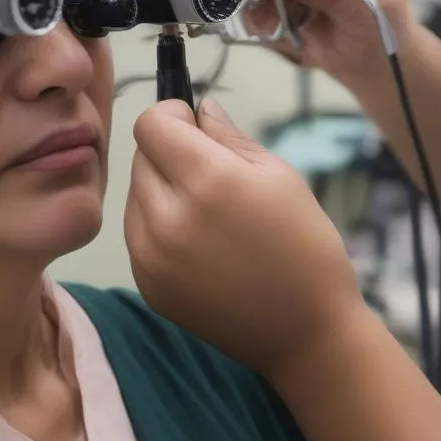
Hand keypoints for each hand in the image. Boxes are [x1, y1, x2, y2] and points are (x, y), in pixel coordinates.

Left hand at [124, 97, 364, 379]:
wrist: (306, 332)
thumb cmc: (304, 244)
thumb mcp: (279, 174)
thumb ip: (229, 136)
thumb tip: (198, 109)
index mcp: (206, 181)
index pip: (151, 123)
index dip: (173, 115)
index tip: (197, 127)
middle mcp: (167, 217)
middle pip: (140, 156)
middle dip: (170, 152)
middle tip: (212, 174)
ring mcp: (150, 256)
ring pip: (134, 194)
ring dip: (160, 189)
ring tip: (207, 212)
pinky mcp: (147, 284)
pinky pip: (137, 232)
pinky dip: (158, 226)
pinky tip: (199, 243)